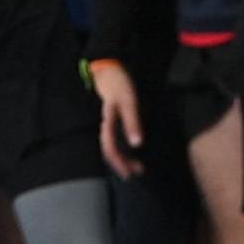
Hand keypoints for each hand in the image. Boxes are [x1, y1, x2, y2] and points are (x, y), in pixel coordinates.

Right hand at [92, 60, 145, 179]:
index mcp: (108, 123)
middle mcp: (106, 125)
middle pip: (109, 150)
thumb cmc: (121, 86)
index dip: (119, 162)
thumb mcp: (129, 103)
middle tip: (135, 173)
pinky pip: (115, 138)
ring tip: (136, 165)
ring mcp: (109, 123)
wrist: (110, 71)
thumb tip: (137, 144)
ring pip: (112, 145)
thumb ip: (132, 122)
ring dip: (123, 157)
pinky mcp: (113, 120)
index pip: (110, 148)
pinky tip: (132, 149)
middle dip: (121, 163)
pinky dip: (123, 147)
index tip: (130, 172)